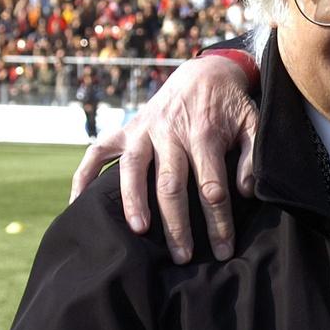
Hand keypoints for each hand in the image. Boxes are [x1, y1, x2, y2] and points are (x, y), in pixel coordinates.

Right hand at [70, 56, 258, 263]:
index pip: (212, 186)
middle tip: (183, 256)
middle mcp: (169, 132)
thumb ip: (251, 156)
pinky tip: (77, 203)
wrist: (206, 73)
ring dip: (133, 201)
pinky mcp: (126, 128)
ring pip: (133, 169)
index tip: (224, 249)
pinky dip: (84, 175)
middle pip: (171, 184)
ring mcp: (143, 130)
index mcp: (204, 134)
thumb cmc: (232, 106)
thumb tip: (244, 191)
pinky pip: (98, 152)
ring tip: (138, 231)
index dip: (218, 220)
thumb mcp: (253, 123)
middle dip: (177, 224)